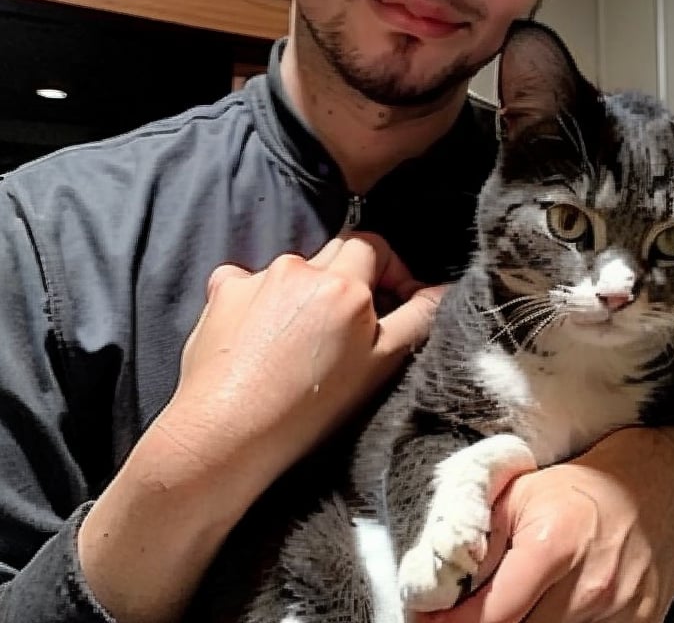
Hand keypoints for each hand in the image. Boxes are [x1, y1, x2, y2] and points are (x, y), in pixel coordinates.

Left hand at [78, 234, 443, 622]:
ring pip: (296, 270)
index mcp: (343, 284)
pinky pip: (250, 281)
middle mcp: (299, 268)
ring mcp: (255, 277)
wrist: (225, 438)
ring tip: (298, 344)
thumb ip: (418, 319)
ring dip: (305, 293)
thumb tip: (442, 290)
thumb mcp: (380, 367)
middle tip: (348, 329)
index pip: (376, 246)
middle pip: (337, 254)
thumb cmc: (307, 411)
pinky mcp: (221, 292)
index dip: (391, 270)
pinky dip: (260, 299)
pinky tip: (259, 337)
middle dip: (350, 281)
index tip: (393, 302)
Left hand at [424, 394, 673, 622]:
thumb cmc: (591, 483)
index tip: (430, 617)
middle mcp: (589, 587)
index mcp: (553, 544)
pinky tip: (547, 610)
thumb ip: (483, 536)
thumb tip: (443, 584)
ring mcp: (619, 615)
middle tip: (462, 615)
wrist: (665, 481)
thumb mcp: (524, 490)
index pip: (489, 616)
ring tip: (508, 606)